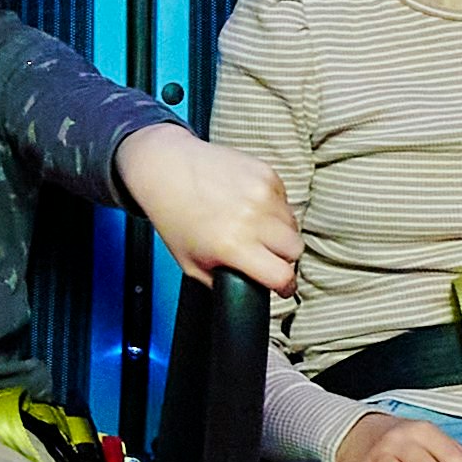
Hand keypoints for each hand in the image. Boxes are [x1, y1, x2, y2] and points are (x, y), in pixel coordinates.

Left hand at [118, 125, 301, 294]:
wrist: (166, 168)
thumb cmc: (174, 215)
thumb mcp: (190, 263)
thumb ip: (221, 283)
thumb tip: (245, 293)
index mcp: (233, 245)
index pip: (282, 275)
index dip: (284, 286)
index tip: (282, 286)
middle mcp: (252, 218)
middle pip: (295, 249)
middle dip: (283, 258)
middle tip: (266, 255)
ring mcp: (262, 193)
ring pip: (293, 224)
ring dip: (281, 232)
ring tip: (254, 227)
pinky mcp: (266, 173)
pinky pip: (285, 199)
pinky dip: (274, 207)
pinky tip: (250, 205)